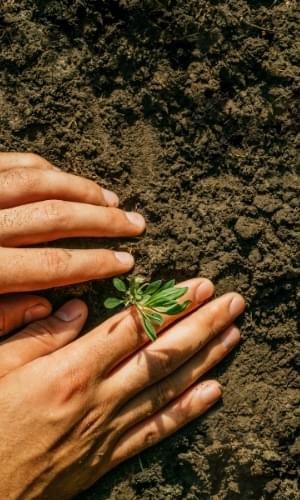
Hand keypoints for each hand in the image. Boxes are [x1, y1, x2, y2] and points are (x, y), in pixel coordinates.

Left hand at [0, 152, 144, 292]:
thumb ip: (1, 316)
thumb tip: (43, 306)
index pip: (51, 265)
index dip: (95, 264)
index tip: (126, 261)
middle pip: (54, 218)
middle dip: (102, 221)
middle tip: (135, 223)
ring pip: (36, 184)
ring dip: (80, 190)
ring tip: (110, 200)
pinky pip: (13, 164)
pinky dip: (44, 168)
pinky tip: (65, 177)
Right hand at [0, 278, 244, 497]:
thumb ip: (40, 335)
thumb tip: (79, 308)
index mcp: (71, 370)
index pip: (135, 327)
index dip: (171, 304)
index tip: (199, 287)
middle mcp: (100, 397)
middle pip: (163, 354)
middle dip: (202, 324)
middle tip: (232, 303)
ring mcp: (109, 428)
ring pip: (169, 387)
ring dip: (206, 359)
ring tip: (233, 335)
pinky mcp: (110, 455)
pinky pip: (157, 430)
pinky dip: (188, 410)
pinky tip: (214, 392)